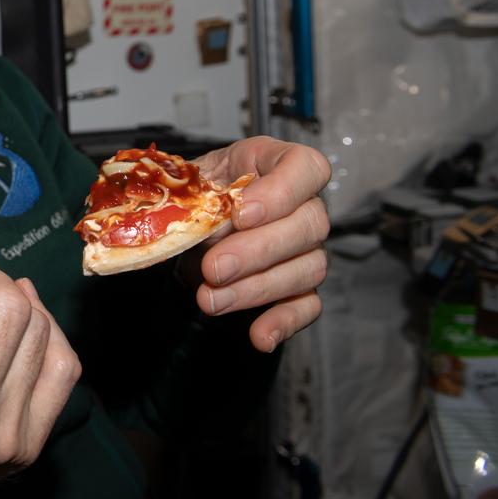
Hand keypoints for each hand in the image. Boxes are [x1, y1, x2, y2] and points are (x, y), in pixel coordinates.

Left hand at [189, 136, 331, 352]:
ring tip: (210, 300)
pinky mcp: (300, 285)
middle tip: (213, 268)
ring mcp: (306, 246)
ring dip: (257, 288)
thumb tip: (189, 225)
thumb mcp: (188, 184)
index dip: (281, 190)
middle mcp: (302, 203)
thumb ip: (194, 198)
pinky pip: (307, 305)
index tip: (241, 212)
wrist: (189, 222)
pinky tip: (259, 335)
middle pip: (309, 225)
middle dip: (257, 251)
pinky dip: (284, 322)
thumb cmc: (196, 192)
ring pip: (308, 268)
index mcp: (274, 163)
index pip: (306, 167)